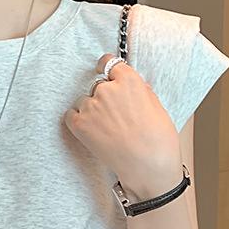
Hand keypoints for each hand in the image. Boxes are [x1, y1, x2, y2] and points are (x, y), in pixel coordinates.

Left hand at [63, 53, 181, 196]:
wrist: (147, 165)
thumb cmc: (158, 140)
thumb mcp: (156, 106)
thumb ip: (140, 91)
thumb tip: (134, 86)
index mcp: (128, 80)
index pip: (109, 63)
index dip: (107, 68)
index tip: (104, 71)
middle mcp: (107, 89)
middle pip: (98, 85)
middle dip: (104, 96)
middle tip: (114, 115)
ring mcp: (91, 107)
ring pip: (84, 101)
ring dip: (91, 110)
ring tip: (105, 128)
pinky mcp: (80, 125)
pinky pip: (71, 115)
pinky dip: (77, 120)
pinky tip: (90, 130)